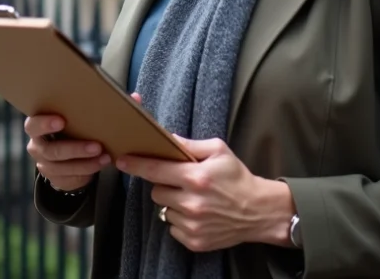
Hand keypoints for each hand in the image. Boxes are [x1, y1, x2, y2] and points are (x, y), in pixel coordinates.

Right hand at [25, 113, 110, 192]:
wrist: (66, 151)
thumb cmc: (70, 125)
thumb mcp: (69, 117)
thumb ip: (74, 111)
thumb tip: (100, 99)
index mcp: (36, 128)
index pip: (33, 126)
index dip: (44, 124)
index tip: (62, 121)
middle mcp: (36, 147)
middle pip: (51, 151)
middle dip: (75, 149)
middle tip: (97, 146)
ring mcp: (44, 164)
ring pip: (62, 168)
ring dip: (86, 163)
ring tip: (105, 157)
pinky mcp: (54, 178)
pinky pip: (69, 178)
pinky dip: (87, 171)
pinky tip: (100, 164)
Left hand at [116, 136, 294, 251]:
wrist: (258, 211)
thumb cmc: (237, 177)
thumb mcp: (218, 151)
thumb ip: (190, 145)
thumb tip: (166, 138)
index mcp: (196, 177)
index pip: (156, 169)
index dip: (136, 164)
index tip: (121, 161)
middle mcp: (192, 202)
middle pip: (156, 192)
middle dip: (164, 185)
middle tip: (181, 182)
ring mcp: (192, 224)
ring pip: (164, 210)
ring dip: (173, 204)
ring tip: (194, 199)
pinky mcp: (194, 241)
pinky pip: (173, 228)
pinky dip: (180, 221)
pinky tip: (198, 214)